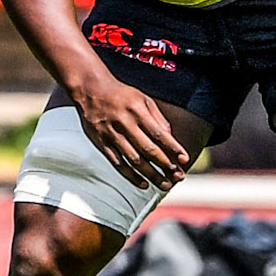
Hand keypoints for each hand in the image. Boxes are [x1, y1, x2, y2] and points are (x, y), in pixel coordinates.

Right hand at [70, 74, 189, 191]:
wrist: (90, 91)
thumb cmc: (121, 95)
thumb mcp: (143, 99)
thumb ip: (157, 118)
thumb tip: (170, 137)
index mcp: (137, 111)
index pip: (159, 133)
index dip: (173, 148)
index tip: (184, 159)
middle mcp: (125, 124)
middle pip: (148, 149)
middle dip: (165, 165)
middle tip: (178, 176)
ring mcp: (112, 135)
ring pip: (134, 160)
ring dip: (151, 175)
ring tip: (164, 184)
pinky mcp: (101, 144)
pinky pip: (118, 164)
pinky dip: (131, 176)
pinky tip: (143, 184)